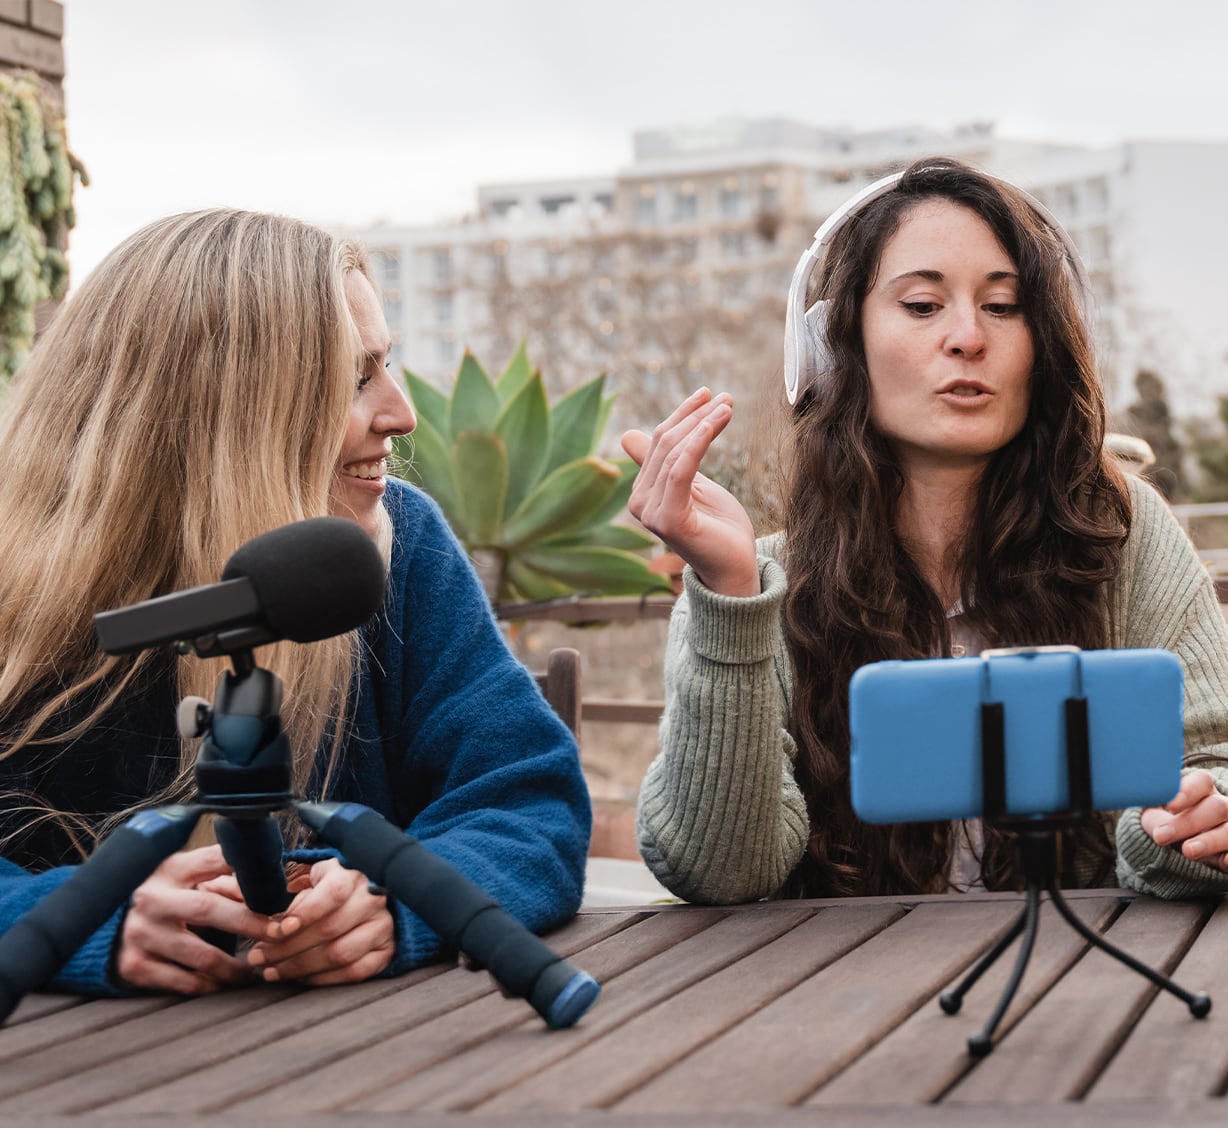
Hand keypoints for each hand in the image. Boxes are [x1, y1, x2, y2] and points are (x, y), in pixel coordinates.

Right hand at [116, 845, 273, 993]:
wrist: (109, 925)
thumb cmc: (167, 896)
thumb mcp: (187, 876)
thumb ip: (222, 876)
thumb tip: (271, 885)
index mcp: (171, 869)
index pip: (213, 859)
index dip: (245, 868)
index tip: (277, 884)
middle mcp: (152, 899)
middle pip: (209, 908)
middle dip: (250, 921)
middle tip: (282, 931)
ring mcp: (141, 934)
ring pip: (201, 955)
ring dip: (237, 965)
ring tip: (261, 966)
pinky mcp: (135, 966)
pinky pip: (184, 982)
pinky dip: (212, 985)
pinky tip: (228, 984)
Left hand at [246, 858, 393, 985]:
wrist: (370, 895)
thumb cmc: (325, 885)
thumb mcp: (301, 875)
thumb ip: (263, 883)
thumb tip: (215, 885)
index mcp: (351, 873)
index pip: (331, 894)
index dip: (304, 913)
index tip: (277, 929)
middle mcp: (372, 898)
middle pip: (330, 930)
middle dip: (288, 948)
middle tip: (256, 958)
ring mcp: (383, 926)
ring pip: (342, 954)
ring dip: (301, 967)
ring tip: (271, 972)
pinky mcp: (387, 949)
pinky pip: (356, 972)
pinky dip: (324, 979)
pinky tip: (300, 979)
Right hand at [621, 388, 758, 596]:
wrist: (735, 569)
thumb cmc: (719, 529)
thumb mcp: (694, 485)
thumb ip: (669, 462)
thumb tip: (628, 435)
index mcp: (643, 492)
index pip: (657, 442)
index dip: (682, 415)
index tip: (708, 394)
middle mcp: (639, 502)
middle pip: (664, 444)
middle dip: (695, 415)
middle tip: (724, 397)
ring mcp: (650, 512)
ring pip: (674, 453)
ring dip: (703, 424)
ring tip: (728, 406)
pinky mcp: (667, 520)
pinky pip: (681, 470)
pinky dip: (699, 441)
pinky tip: (717, 423)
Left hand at [1140, 769, 1227, 871]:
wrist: (1173, 850)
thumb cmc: (1164, 823)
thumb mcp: (1155, 813)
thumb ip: (1152, 804)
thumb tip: (1140, 794)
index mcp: (1203, 790)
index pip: (1202, 782)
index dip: (1187, 792)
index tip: (1168, 805)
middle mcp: (1223, 807)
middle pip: (1217, 807)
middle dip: (1188, 822)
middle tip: (1161, 836)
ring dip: (1210, 840)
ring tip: (1188, 851)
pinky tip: (1225, 860)